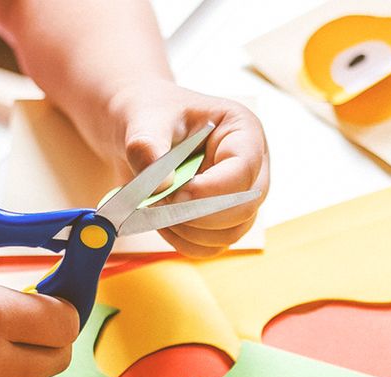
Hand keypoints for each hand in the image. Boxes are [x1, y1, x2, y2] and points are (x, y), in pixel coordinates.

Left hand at [100, 81, 269, 257]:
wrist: (139, 132)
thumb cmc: (149, 116)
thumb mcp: (142, 121)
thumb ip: (147, 147)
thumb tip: (162, 187)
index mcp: (242, 131)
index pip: (243, 169)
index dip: (209, 189)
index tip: (171, 193)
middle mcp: (251, 166)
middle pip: (244, 208)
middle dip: (197, 214)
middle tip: (157, 204)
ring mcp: (240, 196)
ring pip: (230, 233)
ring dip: (189, 231)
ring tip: (155, 209)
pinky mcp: (222, 220)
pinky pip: (211, 246)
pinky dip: (183, 241)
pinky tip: (160, 221)